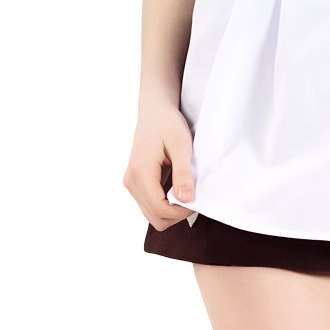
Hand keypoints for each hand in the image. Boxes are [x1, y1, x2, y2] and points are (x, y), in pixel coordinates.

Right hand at [123, 100, 196, 231]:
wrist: (155, 111)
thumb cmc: (168, 124)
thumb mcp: (181, 145)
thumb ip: (183, 173)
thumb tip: (186, 199)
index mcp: (140, 173)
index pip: (160, 209)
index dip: (181, 212)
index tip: (198, 199)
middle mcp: (131, 182)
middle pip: (155, 217)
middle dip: (177, 213)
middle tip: (193, 195)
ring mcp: (131, 183)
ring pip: (152, 214)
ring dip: (171, 209)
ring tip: (185, 189)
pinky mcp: (136, 183)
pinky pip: (151, 204)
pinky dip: (165, 203)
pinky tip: (177, 187)